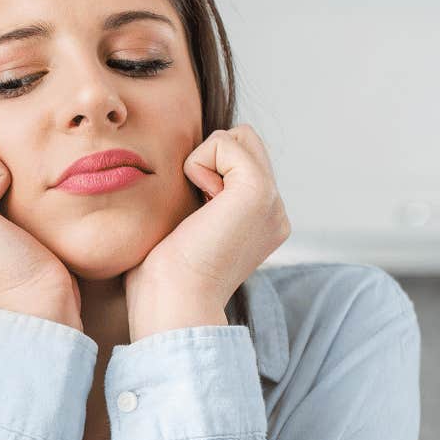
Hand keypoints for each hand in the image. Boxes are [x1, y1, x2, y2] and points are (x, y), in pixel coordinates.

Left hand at [124, 124, 290, 339]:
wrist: (173, 303)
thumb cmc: (164, 277)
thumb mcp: (190, 226)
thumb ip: (203, 196)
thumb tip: (193, 165)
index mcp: (262, 221)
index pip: (239, 160)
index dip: (205, 174)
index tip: (195, 221)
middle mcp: (276, 212)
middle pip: (243, 140)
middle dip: (208, 161)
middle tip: (197, 212)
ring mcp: (273, 201)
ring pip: (236, 136)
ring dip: (203, 163)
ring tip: (199, 211)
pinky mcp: (259, 191)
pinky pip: (223, 142)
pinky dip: (197, 165)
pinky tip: (200, 206)